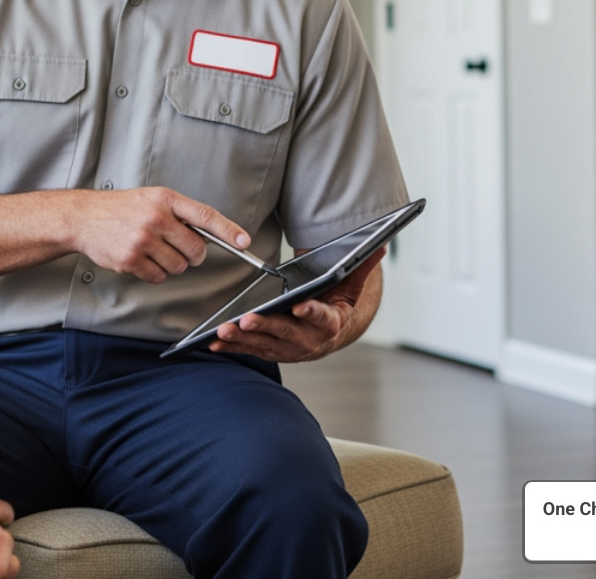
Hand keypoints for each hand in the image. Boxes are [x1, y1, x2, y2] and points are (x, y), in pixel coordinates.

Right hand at [75, 187, 252, 283]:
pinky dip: (155, 272)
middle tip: (179, 248)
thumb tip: (210, 235)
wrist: (84, 217)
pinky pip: (159, 276)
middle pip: (196, 249)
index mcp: (165, 199)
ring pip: (179, 266)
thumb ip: (180, 214)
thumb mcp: (152, 199)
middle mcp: (156, 218)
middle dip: (193, 255)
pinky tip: (142, 258)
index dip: (228, 230)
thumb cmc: (121, 208)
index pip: (205, 216)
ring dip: (172, 264)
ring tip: (153, 249)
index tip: (244, 242)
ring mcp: (143, 239)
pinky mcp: (131, 259)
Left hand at [209, 250, 384, 362]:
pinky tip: (214, 343)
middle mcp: (309, 340)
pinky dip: (233, 347)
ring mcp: (289, 348)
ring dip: (243, 338)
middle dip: (266, 326)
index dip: (311, 313)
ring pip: (264, 343)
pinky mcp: (273, 351)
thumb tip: (381, 244)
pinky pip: (251, 350)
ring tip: (224, 330)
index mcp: (330, 322)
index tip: (300, 306)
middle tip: (248, 318)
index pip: (321, 316)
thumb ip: (361, 266)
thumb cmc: (338, 302)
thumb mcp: (352, 285)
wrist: (333, 332)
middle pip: (286, 332)